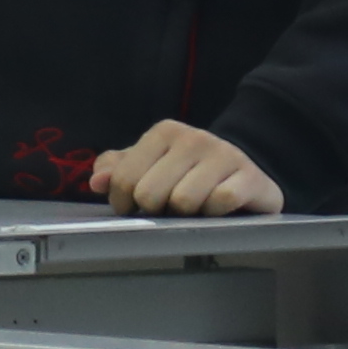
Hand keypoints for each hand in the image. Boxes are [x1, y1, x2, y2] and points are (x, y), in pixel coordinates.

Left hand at [87, 121, 282, 217]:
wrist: (244, 177)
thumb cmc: (188, 176)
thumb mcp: (149, 169)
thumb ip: (117, 171)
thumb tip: (97, 182)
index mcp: (165, 132)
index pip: (124, 180)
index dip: (125, 203)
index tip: (136, 207)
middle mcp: (194, 138)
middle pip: (150, 194)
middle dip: (157, 210)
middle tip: (169, 209)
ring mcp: (225, 155)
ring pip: (184, 201)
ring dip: (187, 216)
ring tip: (194, 210)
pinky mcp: (250, 177)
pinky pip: (220, 203)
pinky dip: (215, 215)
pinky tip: (218, 211)